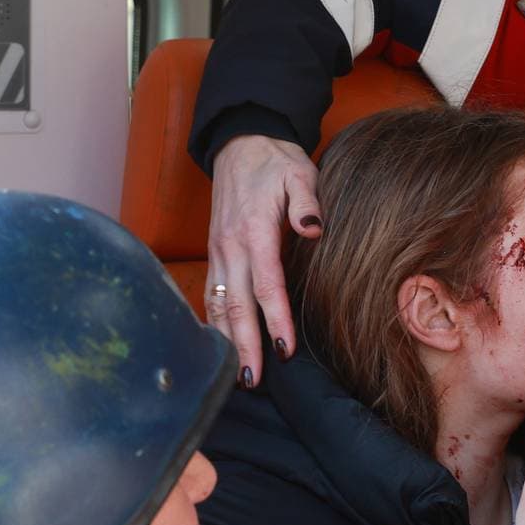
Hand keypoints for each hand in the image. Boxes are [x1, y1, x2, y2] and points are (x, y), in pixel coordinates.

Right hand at [207, 134, 323, 386]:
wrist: (241, 143)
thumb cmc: (276, 162)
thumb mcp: (299, 173)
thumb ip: (307, 202)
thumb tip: (314, 228)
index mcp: (253, 231)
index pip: (266, 284)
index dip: (274, 319)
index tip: (284, 350)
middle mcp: (229, 246)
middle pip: (235, 305)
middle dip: (244, 344)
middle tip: (253, 381)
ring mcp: (217, 251)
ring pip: (217, 304)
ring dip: (225, 341)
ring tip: (235, 376)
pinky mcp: (214, 253)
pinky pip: (210, 294)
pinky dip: (213, 324)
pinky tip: (221, 348)